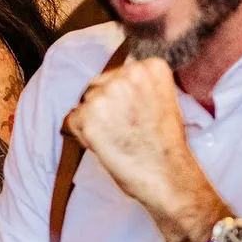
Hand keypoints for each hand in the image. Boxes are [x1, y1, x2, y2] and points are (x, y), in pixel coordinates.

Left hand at [62, 56, 216, 226]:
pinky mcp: (88, 116)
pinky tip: (105, 146)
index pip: (119, 74)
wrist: (167, 175)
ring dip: (95, 120)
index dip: (122, 97)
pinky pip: (73, 120)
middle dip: (106, 106)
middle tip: (124, 130)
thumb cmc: (167, 145)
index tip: (134, 114)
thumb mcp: (164, 100)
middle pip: (99, 85)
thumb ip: (142, 86)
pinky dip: (83, 135)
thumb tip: (117, 84)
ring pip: (86, 102)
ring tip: (117, 139)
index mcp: (150, 67)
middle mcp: (127, 74)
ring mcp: (105, 94)